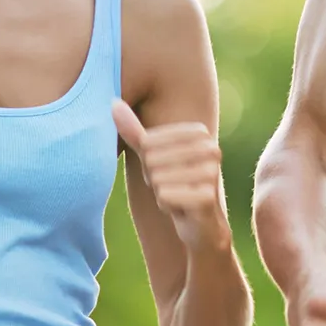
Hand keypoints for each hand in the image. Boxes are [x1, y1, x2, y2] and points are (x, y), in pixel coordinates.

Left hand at [113, 98, 228, 252]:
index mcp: (200, 132)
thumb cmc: (175, 184)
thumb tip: (113, 102)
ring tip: (177, 195)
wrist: (200, 223)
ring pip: (157, 179)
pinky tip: (180, 208)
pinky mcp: (208, 196)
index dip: (148, 161)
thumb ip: (135, 131)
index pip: (148, 141)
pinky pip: (164, 196)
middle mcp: (211, 148)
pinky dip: (166, 205)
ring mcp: (212, 172)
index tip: (165, 170)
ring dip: (160, 192)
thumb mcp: (153, 156)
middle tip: (171, 186)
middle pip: (152, 160)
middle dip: (154, 178)